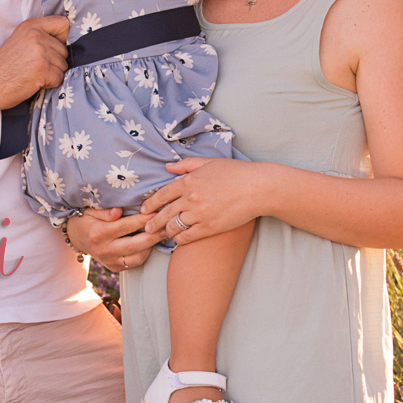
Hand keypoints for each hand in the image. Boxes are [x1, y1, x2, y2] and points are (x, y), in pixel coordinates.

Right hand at [0, 16, 69, 110]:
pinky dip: (50, 84)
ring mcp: (40, 52)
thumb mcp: (20, 41)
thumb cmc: (3, 67)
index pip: (63, 23)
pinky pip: (59, 78)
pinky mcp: (42, 69)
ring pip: (63, 65)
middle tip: (35, 66)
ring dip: (52, 74)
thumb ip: (39, 36)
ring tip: (33, 74)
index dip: (62, 38)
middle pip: (65, 50)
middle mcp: (36, 35)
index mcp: (31, 25)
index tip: (52, 48)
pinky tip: (34, 82)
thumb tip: (64, 40)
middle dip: (55, 61)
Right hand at [66, 206, 161, 272]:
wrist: (76, 236)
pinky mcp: (114, 267)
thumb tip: (119, 211)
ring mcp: (109, 261)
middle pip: (134, 245)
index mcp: (98, 233)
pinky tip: (152, 244)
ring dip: (152, 247)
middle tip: (167, 227)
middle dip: (153, 236)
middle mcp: (104, 250)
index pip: (125, 226)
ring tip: (163, 235)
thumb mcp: (90, 209)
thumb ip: (104, 211)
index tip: (156, 212)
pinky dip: (145, 255)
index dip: (142, 220)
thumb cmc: (86, 218)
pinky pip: (133, 264)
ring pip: (137, 258)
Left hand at [141, 157, 262, 242]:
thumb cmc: (236, 172)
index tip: (144, 210)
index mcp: (188, 181)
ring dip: (165, 232)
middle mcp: (190, 198)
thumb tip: (168, 167)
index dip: (150, 204)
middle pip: (163, 214)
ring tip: (162, 235)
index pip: (161, 195)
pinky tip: (177, 240)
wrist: (258, 188)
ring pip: (173, 227)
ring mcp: (199, 214)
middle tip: (146, 228)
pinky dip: (178, 240)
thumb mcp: (210, 162)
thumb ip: (186, 165)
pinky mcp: (209, 228)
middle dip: (152, 222)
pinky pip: (186, 237)